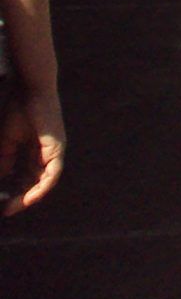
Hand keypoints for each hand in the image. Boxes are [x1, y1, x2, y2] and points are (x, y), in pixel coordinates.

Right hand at [2, 83, 65, 212]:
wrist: (30, 88)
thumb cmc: (18, 108)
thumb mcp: (7, 141)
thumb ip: (5, 160)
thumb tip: (1, 180)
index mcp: (37, 150)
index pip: (27, 177)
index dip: (15, 191)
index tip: (2, 205)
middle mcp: (47, 152)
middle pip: (35, 182)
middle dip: (20, 198)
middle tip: (5, 210)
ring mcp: (54, 151)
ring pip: (44, 182)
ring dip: (28, 197)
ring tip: (12, 207)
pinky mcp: (58, 148)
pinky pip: (53, 175)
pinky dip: (41, 188)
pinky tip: (28, 198)